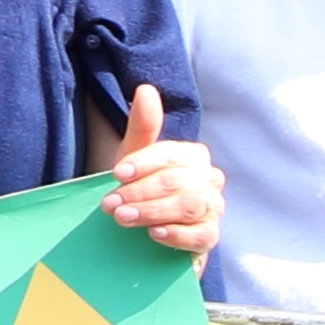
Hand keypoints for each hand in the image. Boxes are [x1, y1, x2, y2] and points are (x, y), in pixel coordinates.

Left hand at [99, 87, 220, 262]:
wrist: (142, 224)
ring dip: (152, 211)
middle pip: (177, 182)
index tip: (116, 175)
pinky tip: (155, 233)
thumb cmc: (140, 185)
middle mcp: (209, 179)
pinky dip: (177, 234)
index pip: (170, 156)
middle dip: (141, 192)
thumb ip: (142, 124)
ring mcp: (213, 208)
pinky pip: (200, 234)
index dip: (143, 164)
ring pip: (188, 206)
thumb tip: (145, 89)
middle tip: (110, 204)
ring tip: (124, 218)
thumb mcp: (134, 155)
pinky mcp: (210, 236)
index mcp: (193, 155)